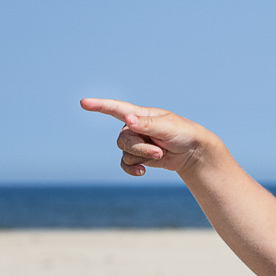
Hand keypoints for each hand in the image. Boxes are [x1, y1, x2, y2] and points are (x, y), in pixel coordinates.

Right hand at [79, 98, 215, 176]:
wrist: (192, 151)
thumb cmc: (182, 132)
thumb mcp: (167, 126)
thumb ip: (147, 124)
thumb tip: (128, 119)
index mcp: (139, 114)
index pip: (115, 108)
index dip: (99, 105)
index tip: (83, 103)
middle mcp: (133, 127)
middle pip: (123, 140)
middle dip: (140, 148)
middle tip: (159, 150)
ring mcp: (135, 142)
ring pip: (125, 153)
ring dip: (142, 157)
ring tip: (160, 154)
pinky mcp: (138, 157)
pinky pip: (126, 164)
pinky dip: (132, 169)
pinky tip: (142, 172)